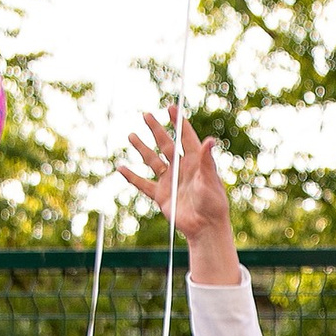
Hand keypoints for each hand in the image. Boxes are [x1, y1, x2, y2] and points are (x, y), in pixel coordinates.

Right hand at [118, 107, 231, 249]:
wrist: (204, 228)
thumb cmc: (214, 204)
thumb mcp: (211, 181)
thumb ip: (208, 161)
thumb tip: (210, 140)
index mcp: (195, 162)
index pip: (185, 137)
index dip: (178, 122)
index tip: (171, 107)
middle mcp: (181, 168)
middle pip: (165, 144)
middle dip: (156, 129)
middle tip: (146, 114)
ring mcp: (169, 181)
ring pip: (152, 161)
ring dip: (141, 148)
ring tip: (131, 135)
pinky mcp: (160, 195)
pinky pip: (143, 184)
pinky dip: (131, 177)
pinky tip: (121, 168)